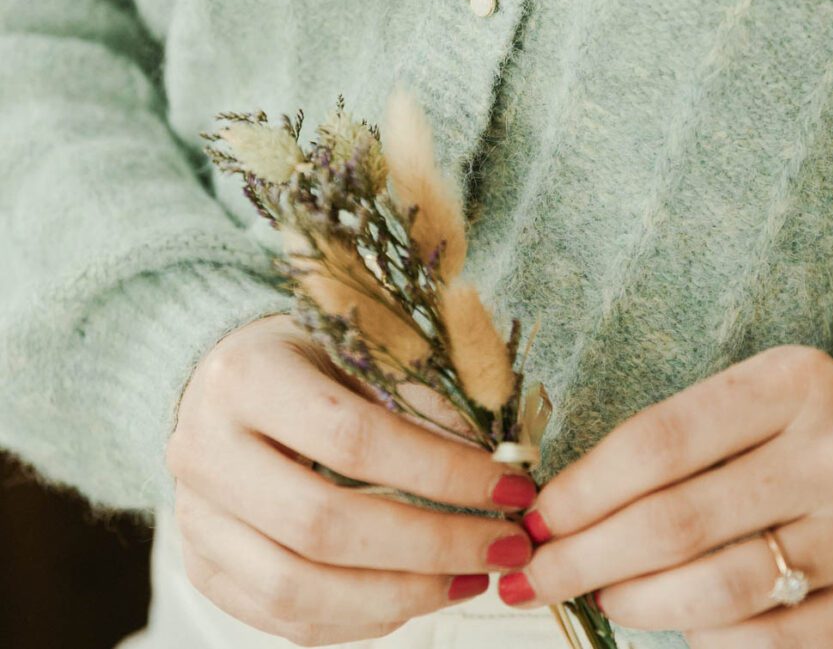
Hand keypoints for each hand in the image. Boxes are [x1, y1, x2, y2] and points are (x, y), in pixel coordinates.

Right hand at [166, 312, 536, 645]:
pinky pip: (284, 618)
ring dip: (401, 595)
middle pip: (322, 525)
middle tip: (504, 544)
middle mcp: (203, 450)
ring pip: (297, 589)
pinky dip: (361, 618)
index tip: (509, 486)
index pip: (352, 439)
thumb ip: (416, 391)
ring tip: (470, 576)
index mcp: (244, 377)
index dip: (439, 471)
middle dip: (430, 545)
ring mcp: (194, 518)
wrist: (220, 379)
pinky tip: (417, 594)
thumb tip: (499, 455)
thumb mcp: (356, 344)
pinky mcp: (202, 567)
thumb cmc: (304, 354)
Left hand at [495, 344, 832, 647]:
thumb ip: (683, 437)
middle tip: (534, 573)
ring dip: (637, 601)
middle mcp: (829, 455)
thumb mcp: (763, 392)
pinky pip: (773, 642)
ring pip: (719, 589)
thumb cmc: (820, 419)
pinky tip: (677, 622)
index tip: (536, 515)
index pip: (658, 442)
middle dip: (586, 556)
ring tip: (600, 593)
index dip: (584, 488)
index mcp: (789, 384)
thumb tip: (574, 504)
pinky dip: (709, 639)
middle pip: (676, 522)